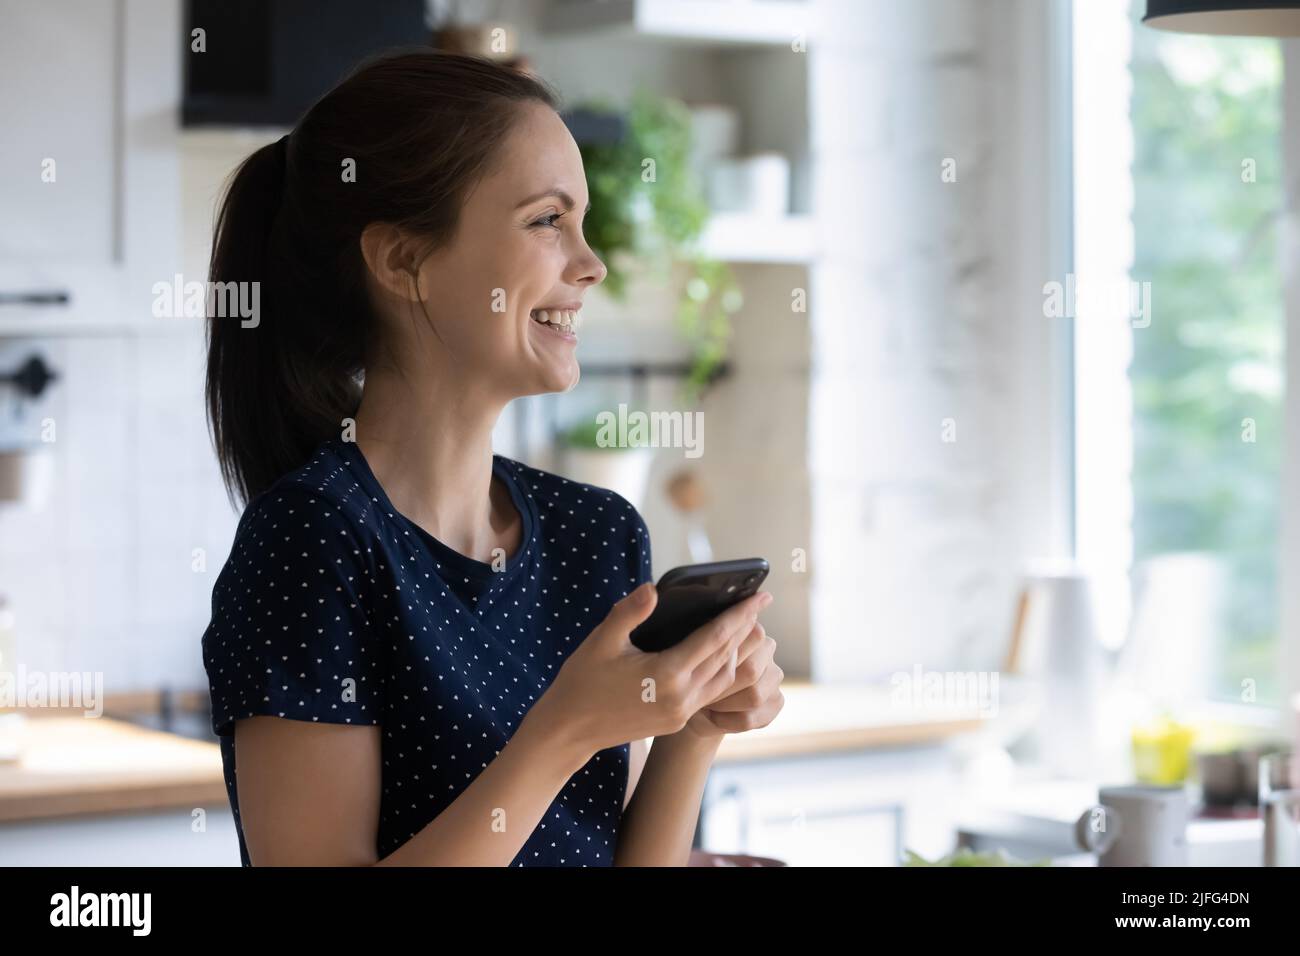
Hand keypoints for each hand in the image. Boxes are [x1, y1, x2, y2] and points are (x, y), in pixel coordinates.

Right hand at [532, 582, 770, 756]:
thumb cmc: (582, 681)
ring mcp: (680, 712)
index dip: (741, 615)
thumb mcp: (602, 641)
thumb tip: (653, 589)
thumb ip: (629, 613)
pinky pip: (710, 693)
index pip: (715, 638)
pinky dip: (722, 671)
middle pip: (727, 658)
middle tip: (760, 606)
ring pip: (723, 679)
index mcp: (666, 674)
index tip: (761, 597)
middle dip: (746, 630)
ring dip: (737, 652)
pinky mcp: (675, 721)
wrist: (568, 730)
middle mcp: (680, 697)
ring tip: (745, 628)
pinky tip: (721, 656)